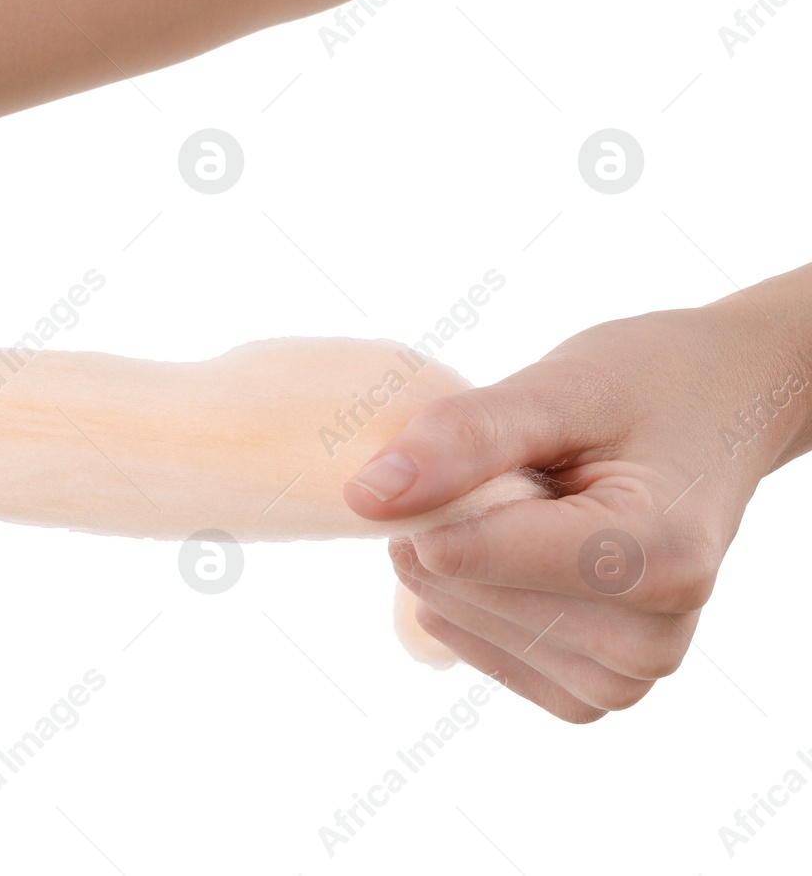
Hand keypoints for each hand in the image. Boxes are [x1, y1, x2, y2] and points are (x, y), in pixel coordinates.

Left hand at [345, 292, 810, 720]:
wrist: (715, 417)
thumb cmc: (645, 390)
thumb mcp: (559, 388)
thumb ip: (464, 437)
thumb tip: (364, 497)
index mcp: (658, 559)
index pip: (471, 551)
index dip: (432, 492)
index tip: (466, 443)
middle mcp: (650, 638)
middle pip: (454, 584)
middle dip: (448, 514)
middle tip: (521, 469)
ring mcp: (622, 677)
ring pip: (451, 615)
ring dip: (458, 551)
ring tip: (534, 504)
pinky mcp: (588, 692)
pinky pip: (465, 643)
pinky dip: (465, 591)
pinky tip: (516, 551)